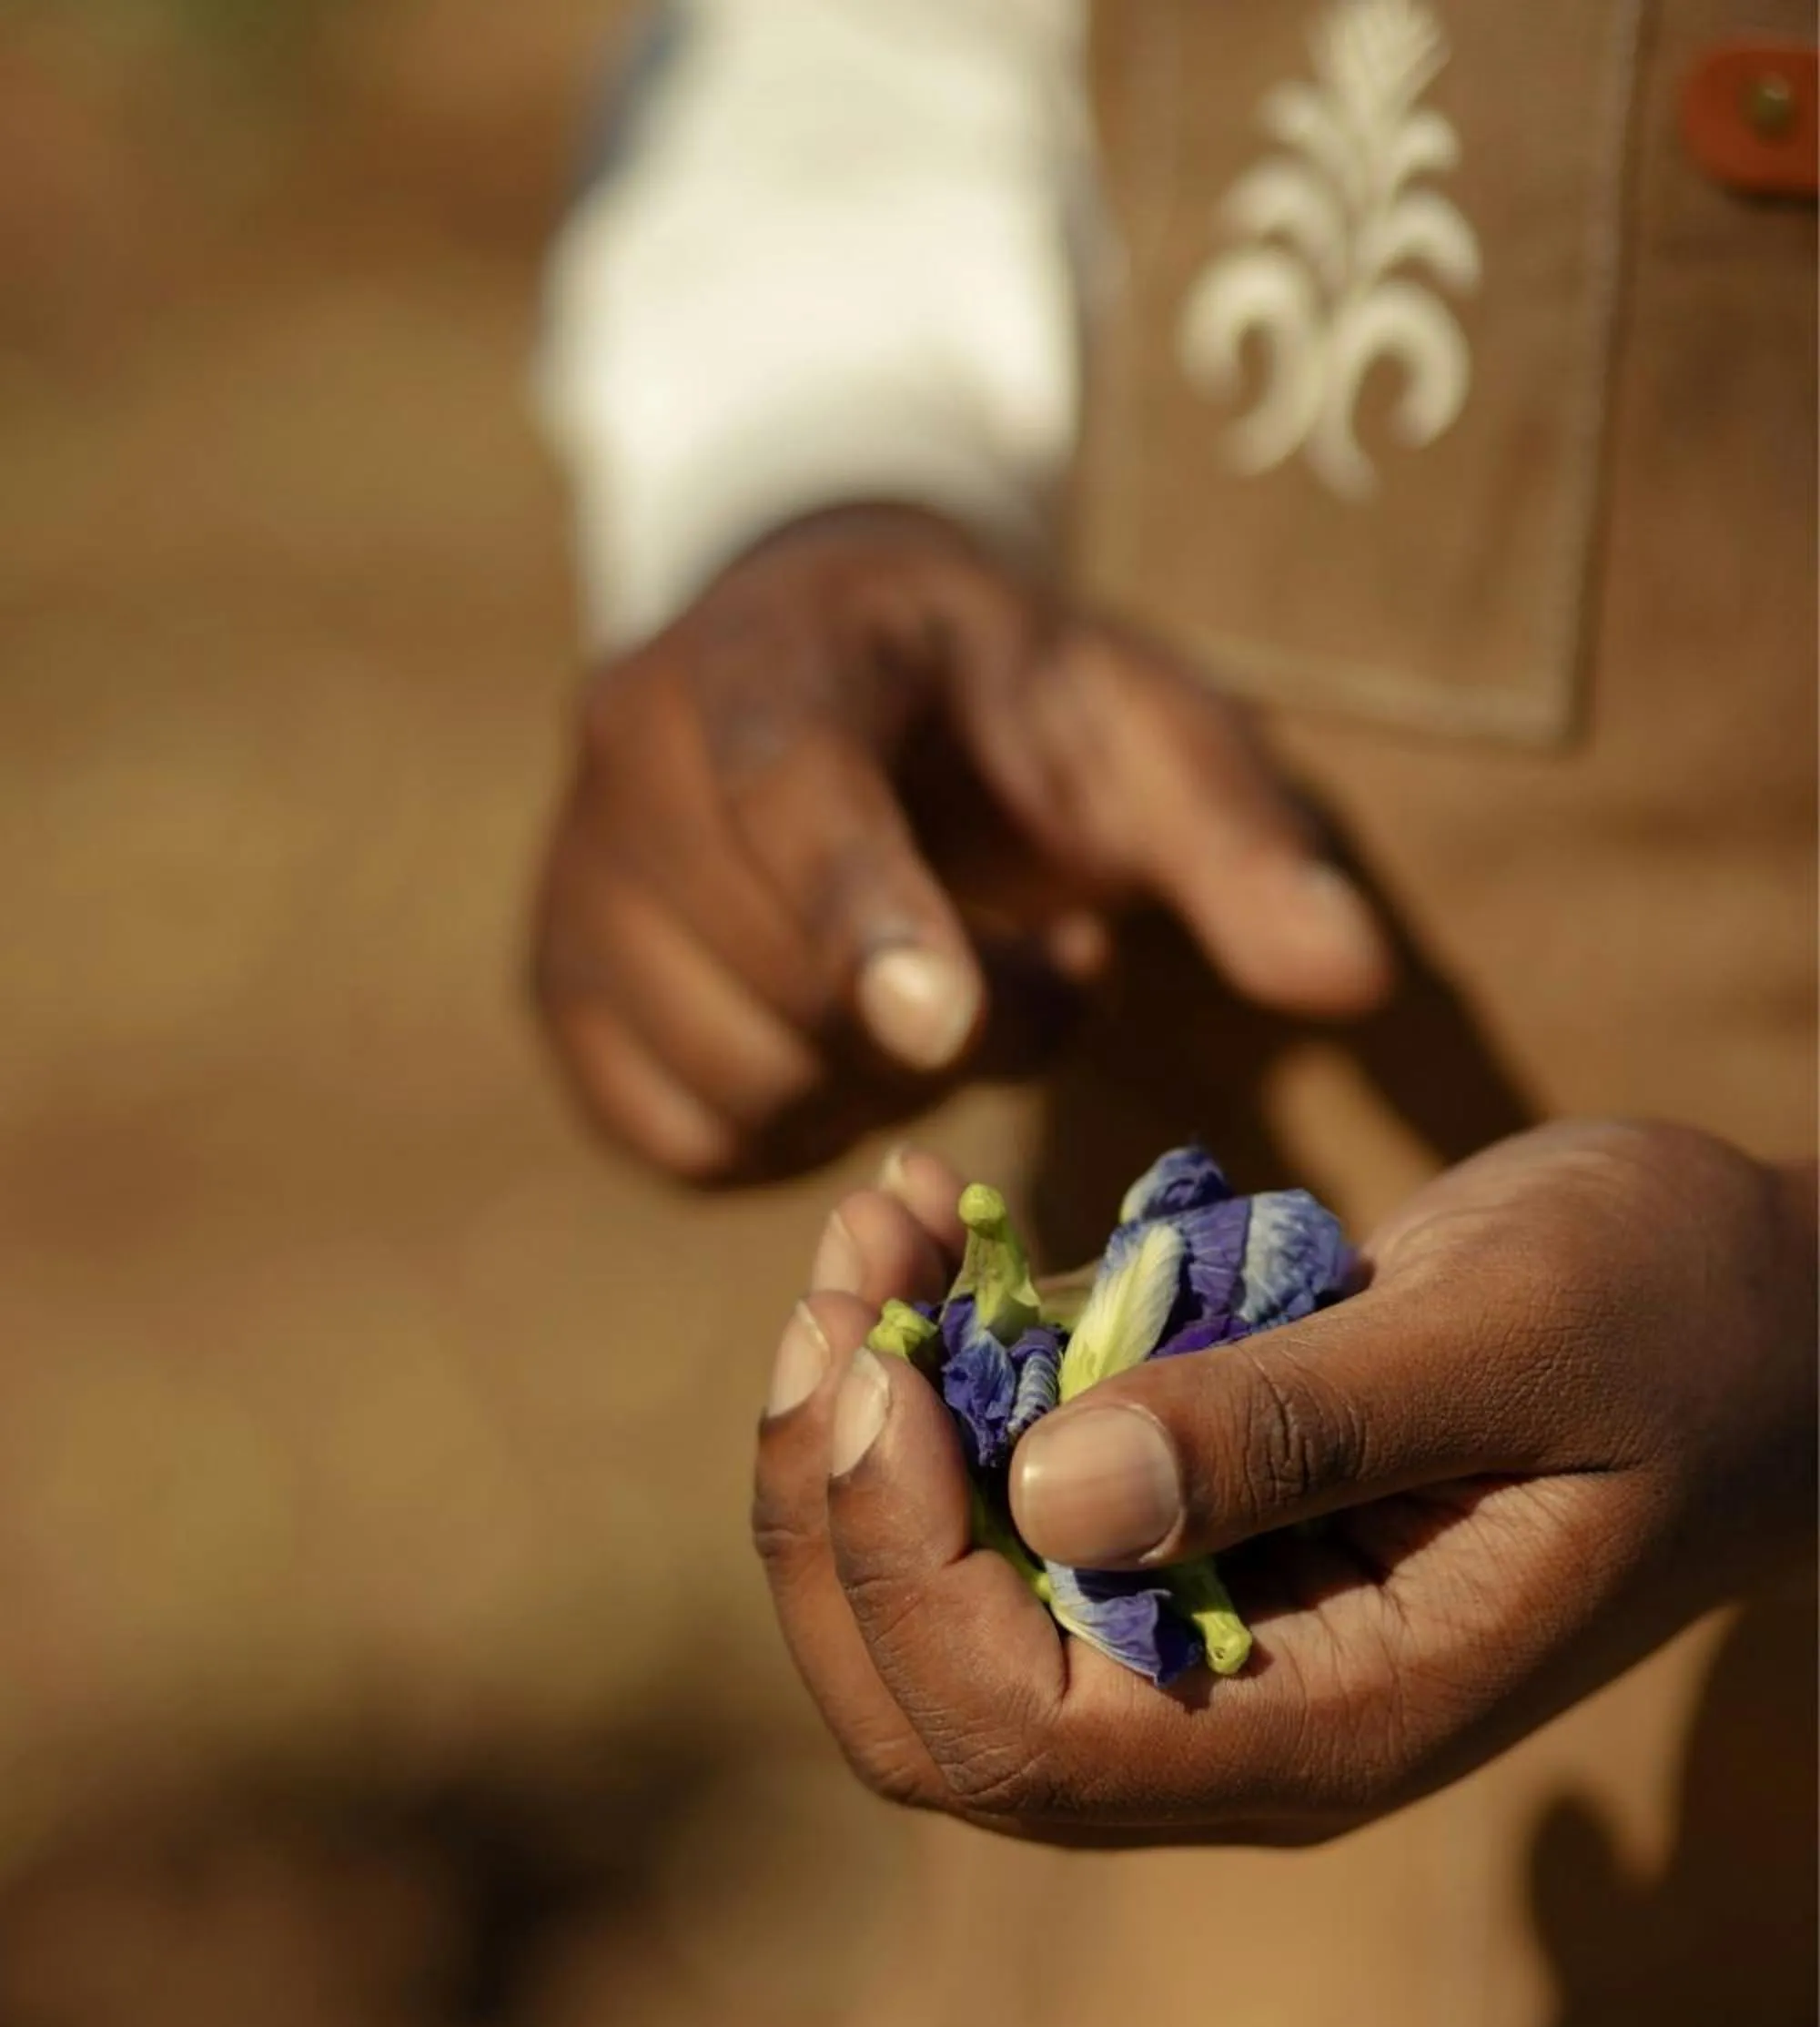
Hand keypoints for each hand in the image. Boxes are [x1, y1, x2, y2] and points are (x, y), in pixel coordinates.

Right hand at [532, 504, 1389, 1182]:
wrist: (841, 668)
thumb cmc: (1011, 709)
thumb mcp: (1147, 735)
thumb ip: (1245, 847)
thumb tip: (1356, 982)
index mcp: (781, 651)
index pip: (791, 787)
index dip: (865, 910)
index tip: (939, 1023)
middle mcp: (631, 752)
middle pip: (778, 974)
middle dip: (941, 1021)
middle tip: (1025, 963)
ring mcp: (579, 883)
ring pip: (733, 1074)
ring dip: (876, 1086)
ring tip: (938, 992)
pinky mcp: (564, 997)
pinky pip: (683, 1136)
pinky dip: (793, 1133)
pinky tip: (850, 1052)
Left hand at [752, 1125, 1815, 1843]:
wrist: (1771, 1314)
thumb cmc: (1680, 1310)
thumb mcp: (1510, 1334)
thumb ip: (1292, 1425)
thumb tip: (1043, 1494)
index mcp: (1331, 1725)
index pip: (1023, 1741)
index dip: (902, 1570)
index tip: (885, 1362)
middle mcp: (1236, 1724)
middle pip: (927, 1716)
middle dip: (835, 1510)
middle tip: (843, 1287)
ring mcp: (1200, 1643)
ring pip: (932, 1617)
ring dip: (858, 1436)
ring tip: (874, 1230)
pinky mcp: (1182, 1547)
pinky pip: (994, 1515)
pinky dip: (931, 1390)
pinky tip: (933, 1236)